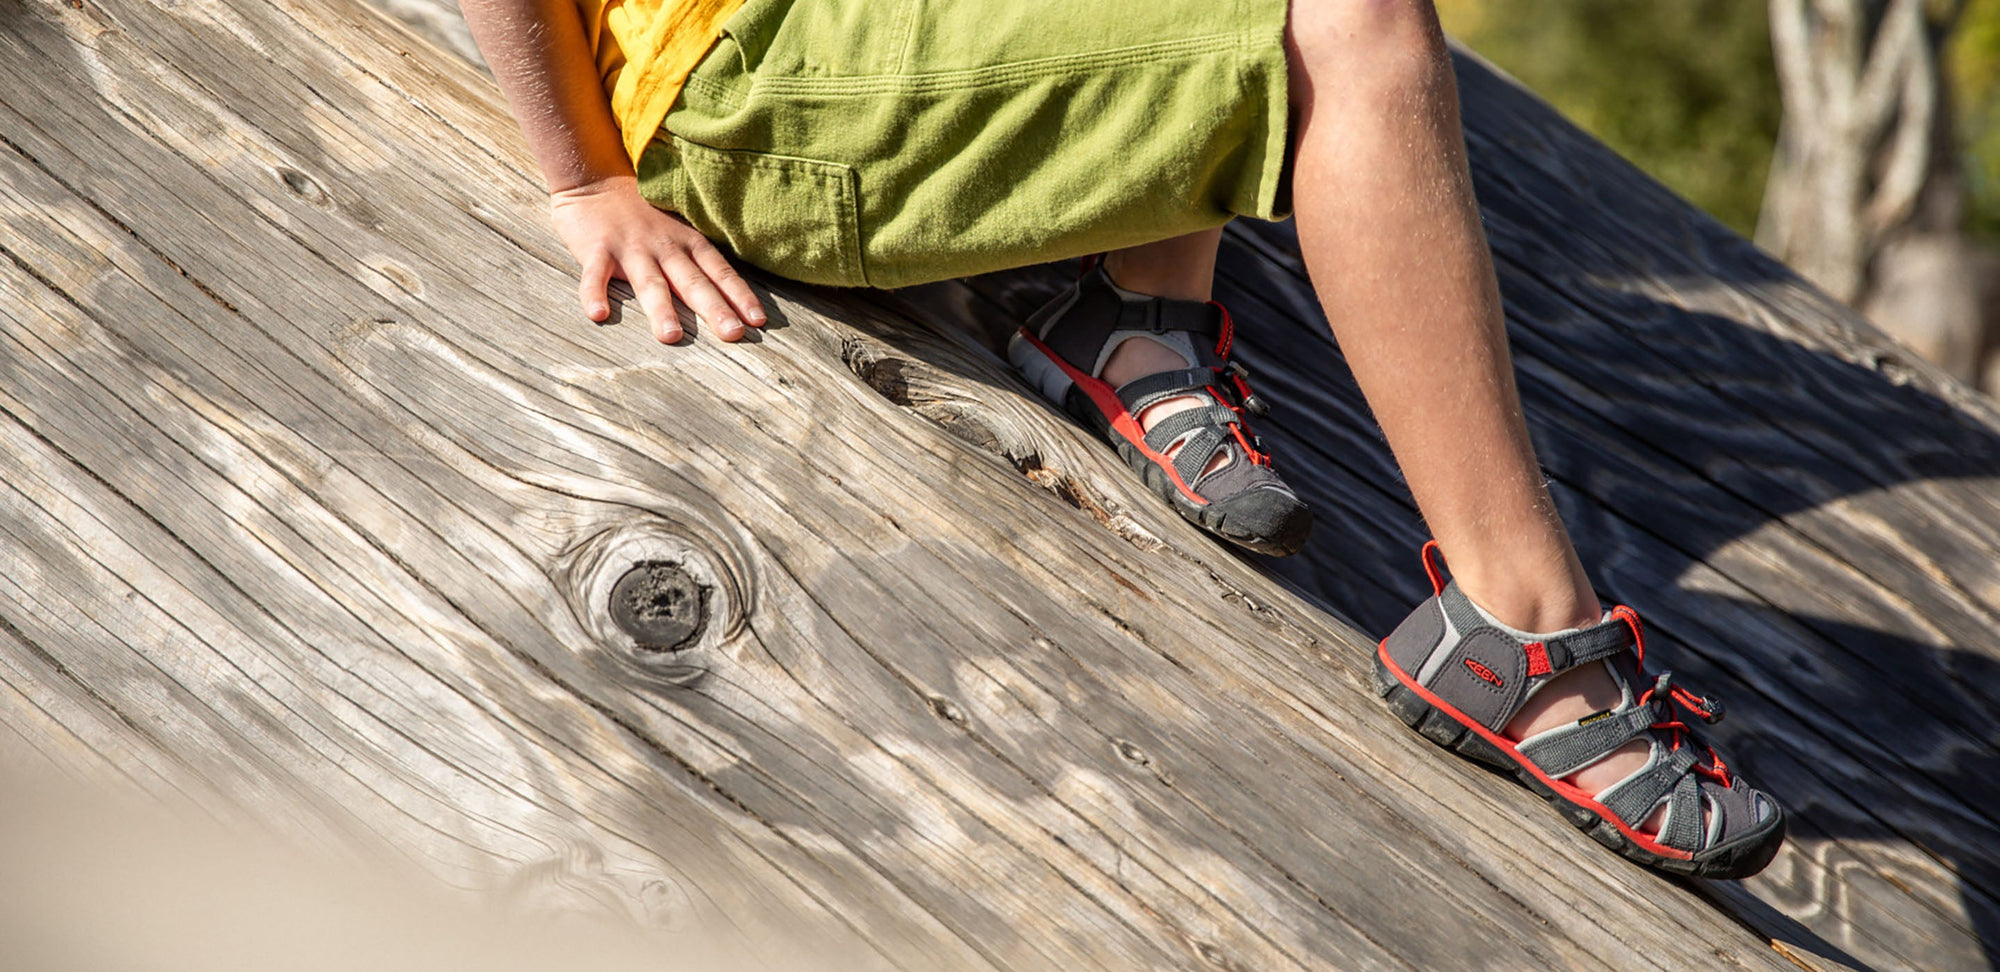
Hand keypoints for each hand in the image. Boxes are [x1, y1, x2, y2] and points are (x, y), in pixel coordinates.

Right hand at [549, 175, 766, 342]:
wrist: (594, 180)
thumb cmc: (642, 215)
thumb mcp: (678, 231)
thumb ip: (696, 262)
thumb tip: (730, 298)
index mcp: (688, 243)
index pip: (720, 272)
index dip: (740, 296)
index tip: (758, 322)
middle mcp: (664, 246)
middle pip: (693, 282)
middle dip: (714, 309)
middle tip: (733, 334)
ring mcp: (630, 248)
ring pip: (649, 282)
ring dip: (661, 309)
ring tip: (671, 336)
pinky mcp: (596, 248)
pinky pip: (595, 275)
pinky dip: (595, 294)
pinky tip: (599, 315)